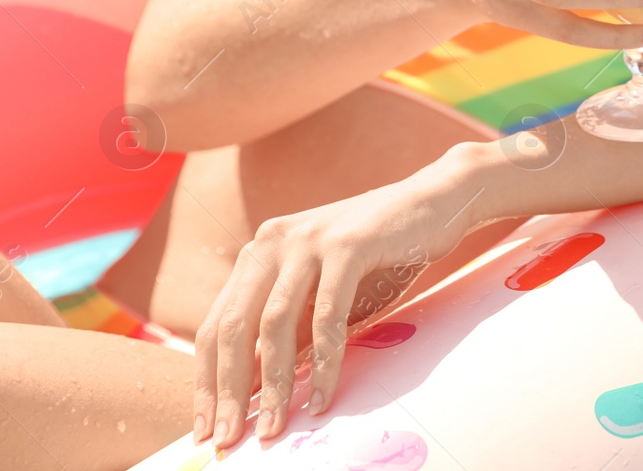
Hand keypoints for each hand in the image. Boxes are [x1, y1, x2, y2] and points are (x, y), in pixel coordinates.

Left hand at [192, 152, 482, 447]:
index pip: (215, 325)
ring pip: (273, 325)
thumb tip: (256, 391)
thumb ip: (291, 330)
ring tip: (275, 428)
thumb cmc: (381, 255)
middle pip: (232, 328)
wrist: (437, 201)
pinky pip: (326, 315)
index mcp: (259, 254)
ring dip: (273, 385)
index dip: (207, 381)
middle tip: (227, 440)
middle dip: (228, 392)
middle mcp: (272, 242)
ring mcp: (308, 239)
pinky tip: (322, 396)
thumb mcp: (325, 295)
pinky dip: (322, 362)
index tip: (205, 427)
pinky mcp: (347, 244)